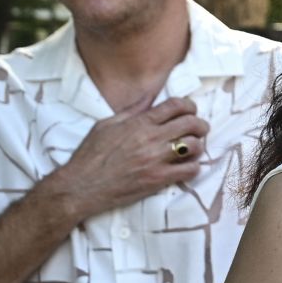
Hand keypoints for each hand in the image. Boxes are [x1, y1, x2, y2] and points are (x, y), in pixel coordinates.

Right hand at [43, 98, 209, 222]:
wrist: (81, 186)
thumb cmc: (90, 155)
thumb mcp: (106, 125)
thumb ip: (132, 110)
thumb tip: (151, 95)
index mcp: (138, 123)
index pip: (176, 106)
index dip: (190, 105)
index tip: (191, 111)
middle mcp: (150, 139)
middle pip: (191, 124)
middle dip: (200, 125)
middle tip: (199, 130)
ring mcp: (156, 160)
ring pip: (194, 146)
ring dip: (197, 147)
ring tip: (191, 150)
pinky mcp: (158, 180)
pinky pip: (190, 170)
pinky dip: (193, 168)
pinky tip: (186, 167)